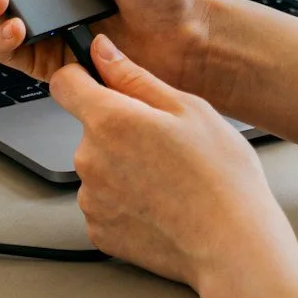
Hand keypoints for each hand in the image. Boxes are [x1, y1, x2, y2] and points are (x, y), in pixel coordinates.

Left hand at [51, 34, 297, 291]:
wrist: (232, 245)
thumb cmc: (221, 177)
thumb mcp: (189, 109)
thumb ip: (134, 77)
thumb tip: (102, 51)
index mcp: (109, 120)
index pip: (65, 83)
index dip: (83, 78)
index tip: (104, 84)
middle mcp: (88, 159)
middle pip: (90, 129)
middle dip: (120, 130)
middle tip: (167, 144)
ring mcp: (91, 199)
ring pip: (99, 167)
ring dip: (123, 168)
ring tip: (170, 180)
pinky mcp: (98, 231)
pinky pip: (104, 203)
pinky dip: (126, 202)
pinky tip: (161, 205)